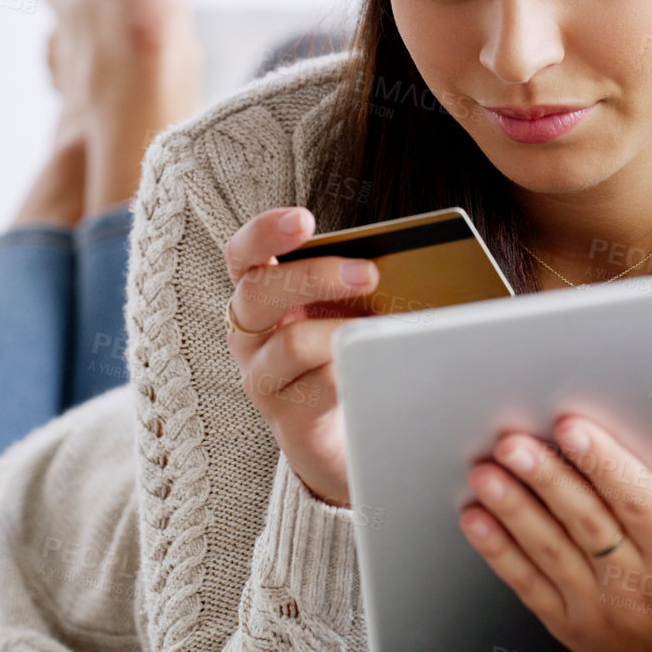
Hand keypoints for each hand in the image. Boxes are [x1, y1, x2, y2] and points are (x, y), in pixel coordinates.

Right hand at [223, 205, 380, 507]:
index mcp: (258, 293)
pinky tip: (378, 363)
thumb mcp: (342, 309)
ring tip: (378, 327)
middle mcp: (247, 332)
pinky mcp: (286, 415)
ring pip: (290, 343)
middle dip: (314, 277)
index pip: (242, 254)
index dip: (264, 233)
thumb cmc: (345, 352)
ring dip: (340, 330)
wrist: (349, 431)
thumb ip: (354, 283)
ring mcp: (261, 375)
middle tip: (368, 273)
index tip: (304, 220)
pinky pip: (317, 388)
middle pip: (258, 293)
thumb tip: (409, 260)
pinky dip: (352, 372)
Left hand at [459, 415, 651, 651]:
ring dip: (513, 509)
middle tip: (514, 442)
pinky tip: (477, 521)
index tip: (575, 431)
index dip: (605, 465)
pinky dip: (499, 553)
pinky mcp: (573, 626)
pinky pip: (529, 585)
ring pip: (549, 549)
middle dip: (546, 478)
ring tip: (486, 472)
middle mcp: (638, 584)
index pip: (639, 504)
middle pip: (584, 521)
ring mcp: (599, 608)